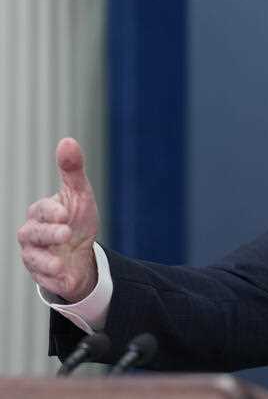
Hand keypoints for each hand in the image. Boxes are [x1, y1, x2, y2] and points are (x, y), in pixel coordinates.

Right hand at [17, 138, 98, 301]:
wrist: (83, 253)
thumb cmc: (78, 219)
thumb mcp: (80, 194)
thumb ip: (72, 170)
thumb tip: (67, 141)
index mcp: (41, 212)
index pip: (41, 209)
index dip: (51, 211)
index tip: (65, 212)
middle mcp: (33, 233)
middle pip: (33, 233)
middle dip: (49, 233)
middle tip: (65, 233)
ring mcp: (35, 255)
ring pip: (33, 257)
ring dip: (47, 260)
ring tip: (61, 262)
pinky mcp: (41, 275)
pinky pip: (42, 278)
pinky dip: (53, 277)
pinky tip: (64, 275)